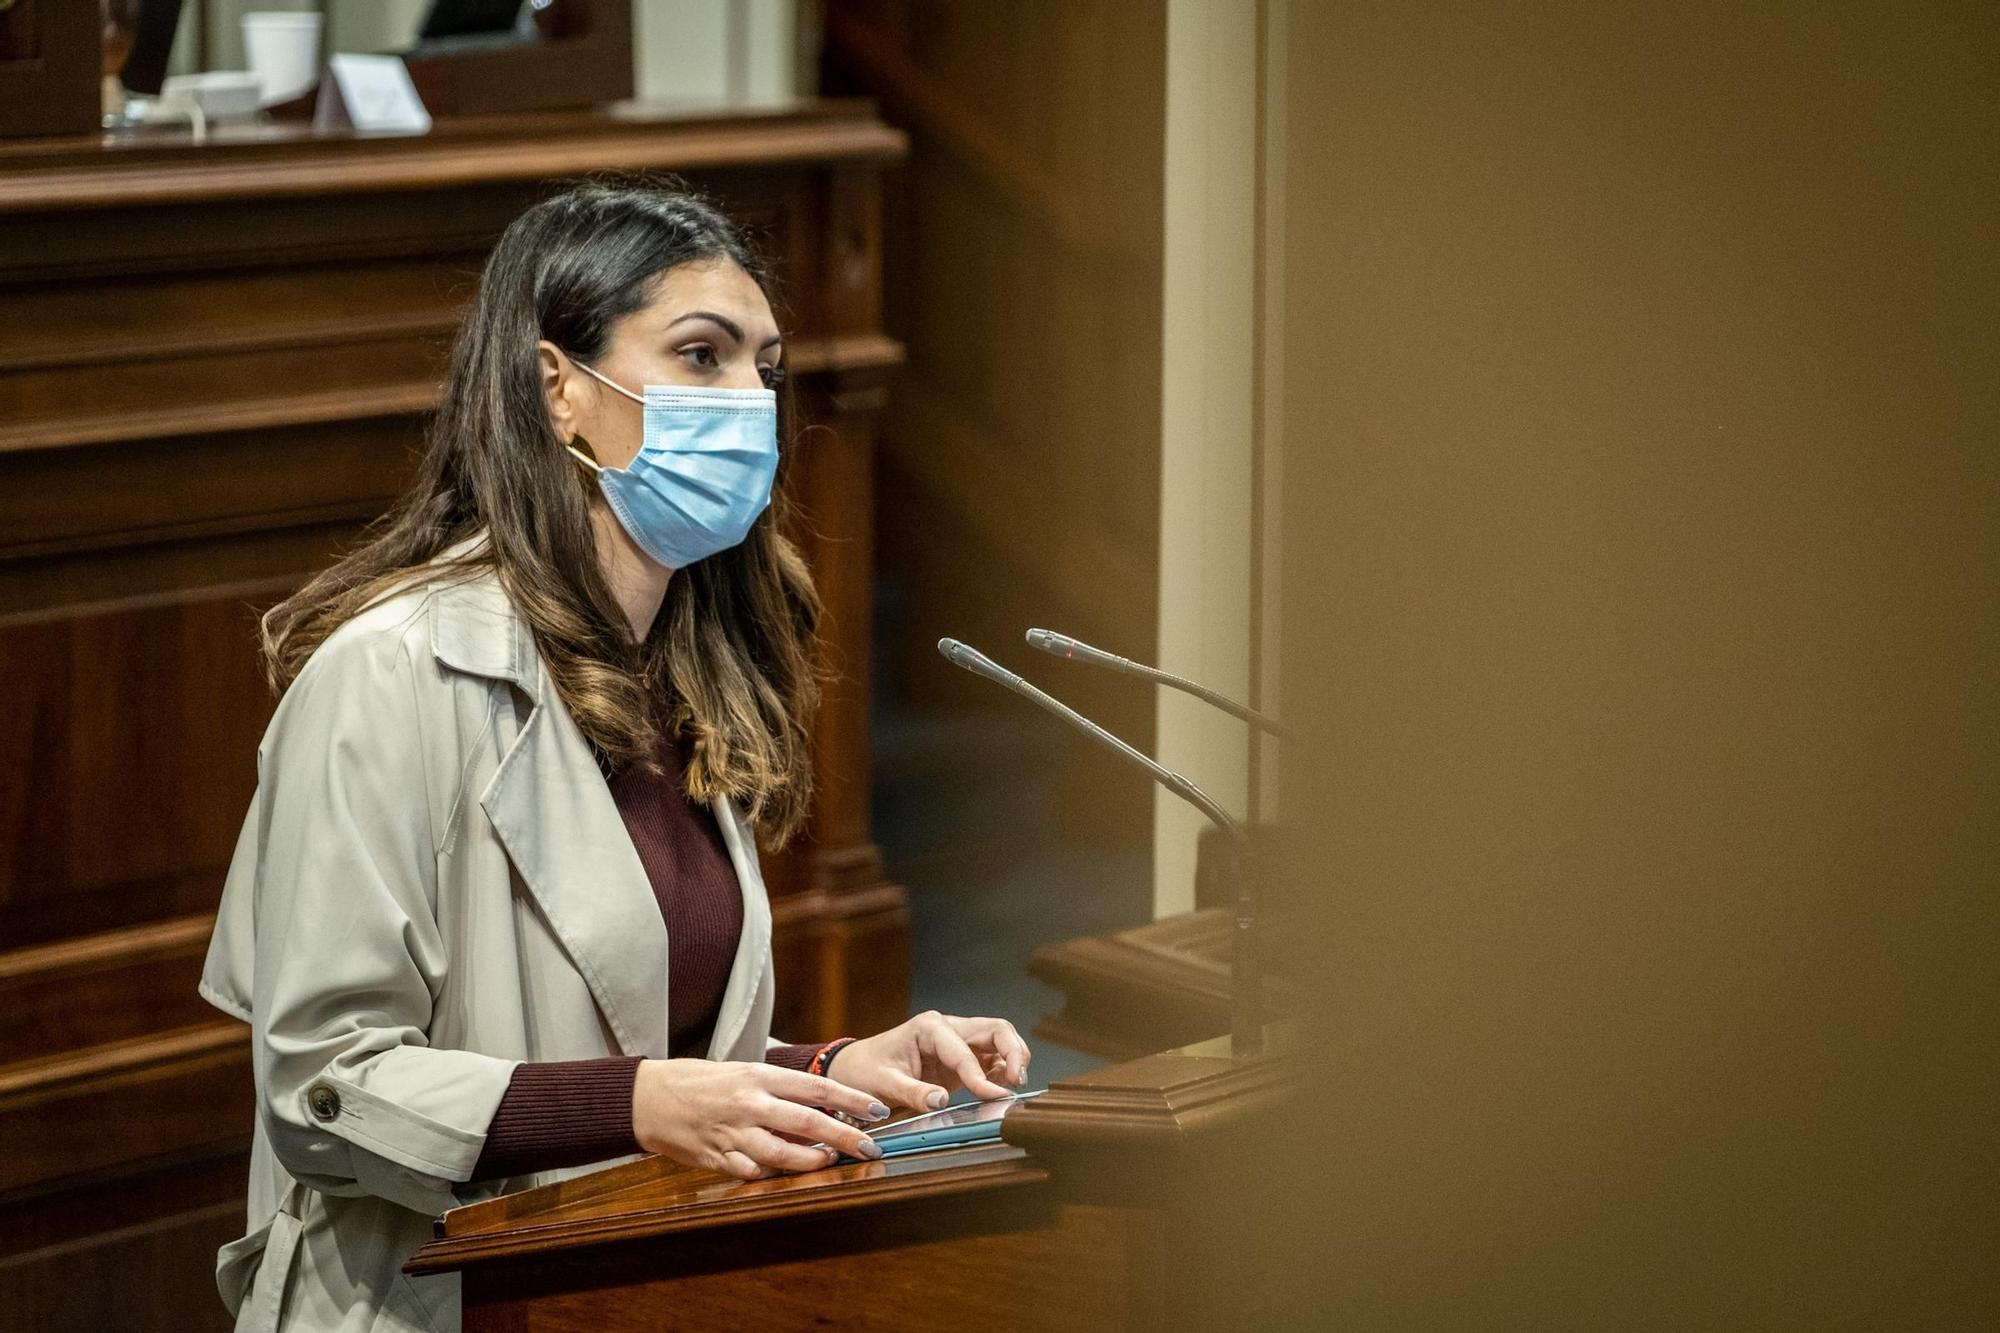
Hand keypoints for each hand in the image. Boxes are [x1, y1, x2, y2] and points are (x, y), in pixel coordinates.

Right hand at [631, 1058, 892, 1180]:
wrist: (648, 1097)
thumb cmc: (700, 1081)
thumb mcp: (743, 1073)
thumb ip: (779, 1091)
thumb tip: (821, 1110)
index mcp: (758, 1076)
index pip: (815, 1087)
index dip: (850, 1100)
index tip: (876, 1110)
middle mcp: (748, 1103)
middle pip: (807, 1122)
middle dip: (843, 1137)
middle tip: (870, 1147)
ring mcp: (732, 1132)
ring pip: (782, 1154)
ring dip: (812, 1161)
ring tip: (830, 1161)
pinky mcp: (716, 1157)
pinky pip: (751, 1172)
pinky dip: (771, 1175)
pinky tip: (785, 1174)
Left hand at [828, 1010, 1031, 1112]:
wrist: (855, 1070)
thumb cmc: (866, 1072)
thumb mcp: (884, 1084)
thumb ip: (913, 1092)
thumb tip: (941, 1101)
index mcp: (929, 1027)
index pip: (965, 1052)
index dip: (981, 1077)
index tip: (994, 1098)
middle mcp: (948, 1028)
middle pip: (996, 1030)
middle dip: (1013, 1052)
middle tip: (1019, 1081)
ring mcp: (957, 1042)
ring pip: (999, 1041)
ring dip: (1013, 1060)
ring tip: (1015, 1086)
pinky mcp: (960, 1059)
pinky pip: (990, 1060)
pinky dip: (1002, 1072)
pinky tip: (1001, 1089)